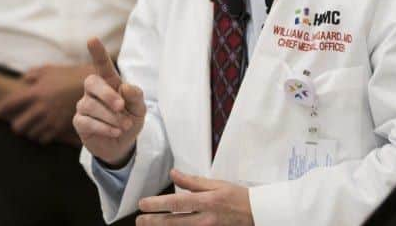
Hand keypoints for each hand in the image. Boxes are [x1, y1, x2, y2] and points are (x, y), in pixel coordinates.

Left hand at [0, 63, 92, 144]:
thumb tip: (23, 80)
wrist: (94, 87)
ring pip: (31, 134)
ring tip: (32, 126)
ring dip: (29, 131)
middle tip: (17, 122)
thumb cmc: (71, 76)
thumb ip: (34, 74)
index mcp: (36, 92)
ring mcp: (51, 119)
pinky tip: (44, 129)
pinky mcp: (61, 127)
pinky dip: (41, 135)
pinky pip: (44, 138)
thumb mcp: (51, 70)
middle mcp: (41, 108)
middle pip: (18, 126)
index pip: (9, 104)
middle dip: (15, 125)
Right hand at [72, 37, 145, 165]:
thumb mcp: (139, 109)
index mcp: (110, 82)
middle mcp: (94, 91)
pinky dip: (104, 127)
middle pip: (92, 82)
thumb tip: (126, 87)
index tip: (92, 38)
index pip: (102, 64)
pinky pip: (87, 122)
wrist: (122, 144)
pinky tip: (115, 131)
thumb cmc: (130, 119)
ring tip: (124, 125)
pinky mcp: (79, 122)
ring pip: (91, 106)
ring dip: (111, 117)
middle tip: (121, 106)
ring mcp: (84, 106)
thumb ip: (136, 96)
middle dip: (107, 94)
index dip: (97, 52)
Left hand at [136, 169, 252, 224]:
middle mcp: (205, 219)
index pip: (177, 203)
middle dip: (154, 221)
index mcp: (207, 201)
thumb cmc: (236, 196)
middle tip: (139, 220)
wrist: (256, 213)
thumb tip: (173, 174)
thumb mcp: (217, 184)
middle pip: (174, 222)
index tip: (143, 204)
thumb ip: (193, 181)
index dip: (158, 204)